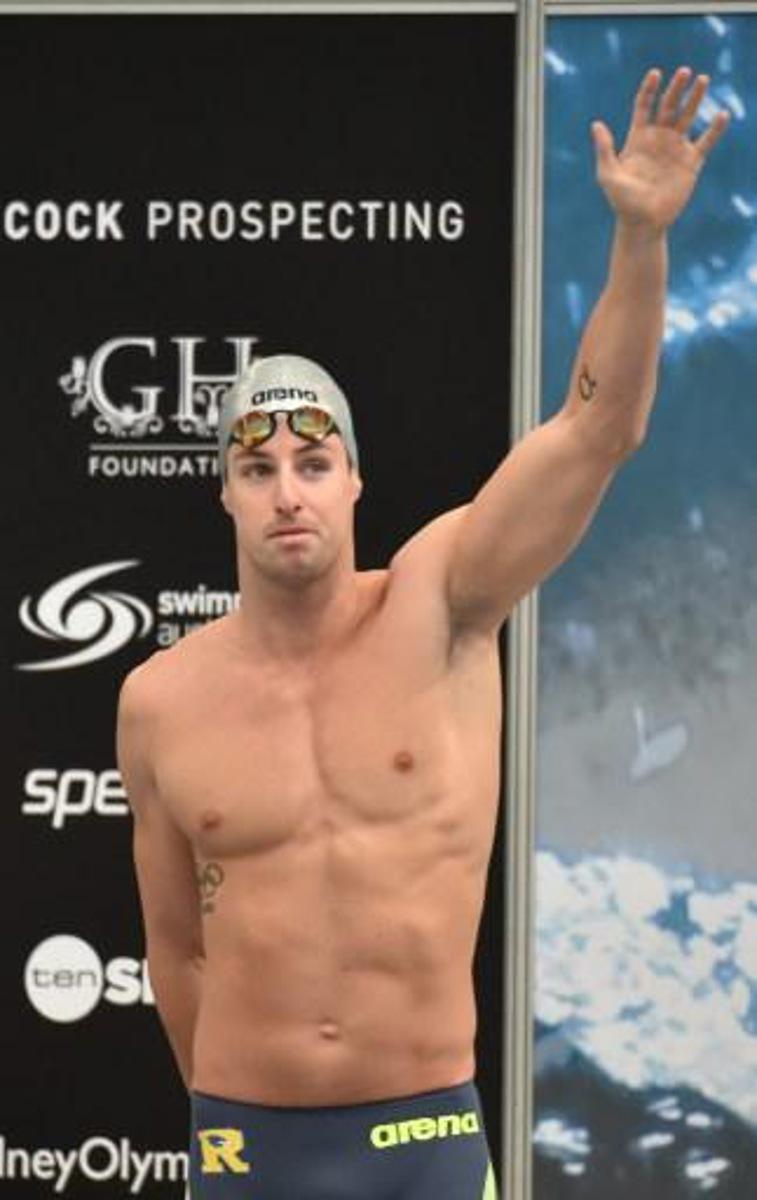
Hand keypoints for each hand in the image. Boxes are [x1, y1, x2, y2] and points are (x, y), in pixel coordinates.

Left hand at [592, 67, 730, 230]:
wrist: (643, 223)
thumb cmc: (622, 201)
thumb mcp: (608, 175)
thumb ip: (604, 149)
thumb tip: (597, 124)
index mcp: (638, 138)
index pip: (644, 105)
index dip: (649, 89)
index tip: (656, 74)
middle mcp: (658, 138)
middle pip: (668, 105)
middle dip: (676, 88)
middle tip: (684, 71)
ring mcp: (675, 148)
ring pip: (688, 116)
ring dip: (695, 98)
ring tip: (703, 79)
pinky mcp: (691, 162)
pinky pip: (706, 141)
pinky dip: (715, 128)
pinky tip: (722, 114)